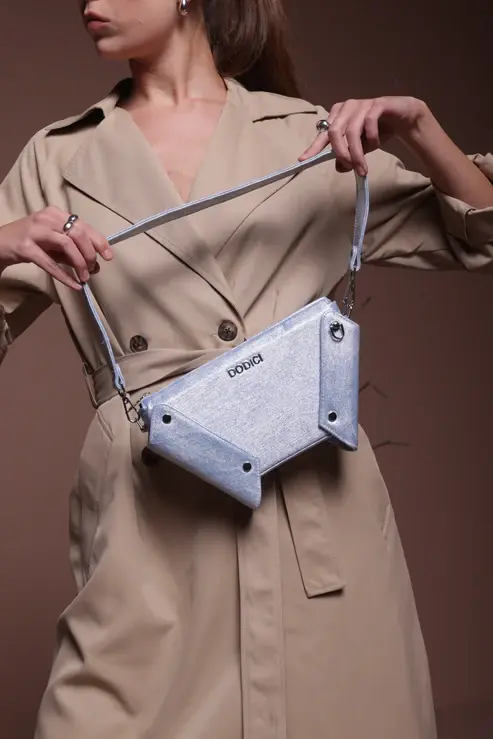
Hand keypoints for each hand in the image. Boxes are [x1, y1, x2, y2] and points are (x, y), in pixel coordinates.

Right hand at [0, 207, 112, 289]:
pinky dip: (64, 275)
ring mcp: (35, 231)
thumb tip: (96, 265)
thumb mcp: (53, 245)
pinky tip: (74, 285)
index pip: (83, 226)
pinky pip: (49, 263)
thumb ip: (73, 252)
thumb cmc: (29, 243)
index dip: (99, 241)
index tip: (108, 256)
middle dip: (90, 253)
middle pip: (78, 233)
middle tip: (93, 269)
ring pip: (67, 244)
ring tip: (84, 277)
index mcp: (56, 213)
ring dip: (79, 263)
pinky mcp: (26, 247)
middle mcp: (46, 218)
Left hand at [299, 96, 429, 176]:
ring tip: (362, 168)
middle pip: (334, 132)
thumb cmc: (377, 132)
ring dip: (357, 153)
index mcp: (337, 116)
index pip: (323, 134)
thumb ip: (348, 156)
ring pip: (351, 131)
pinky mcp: (377, 103)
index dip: (313, 147)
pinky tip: (376, 144)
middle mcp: (346, 107)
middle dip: (340, 153)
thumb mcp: (360, 148)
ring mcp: (361, 104)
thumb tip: (339, 168)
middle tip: (349, 168)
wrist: (403, 118)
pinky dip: (372, 138)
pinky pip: (369, 122)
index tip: (303, 160)